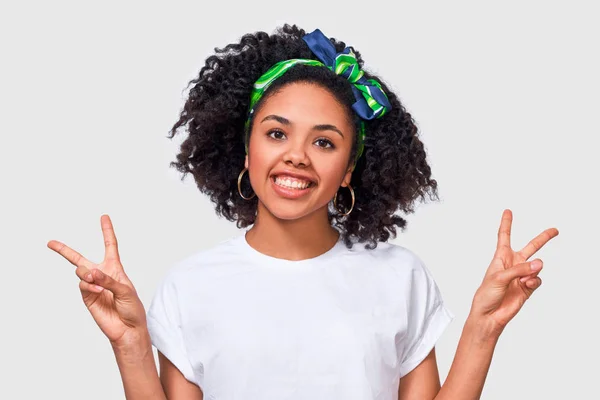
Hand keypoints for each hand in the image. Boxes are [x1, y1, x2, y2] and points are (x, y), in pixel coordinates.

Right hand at [48, 215, 146, 347]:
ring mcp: (92, 286)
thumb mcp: (126, 290)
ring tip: (97, 282)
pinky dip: (89, 286)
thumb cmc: (132, 308)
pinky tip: (99, 291)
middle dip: (64, 250)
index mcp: (115, 268)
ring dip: (88, 274)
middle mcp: (101, 275)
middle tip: (50, 243)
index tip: (104, 217)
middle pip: (80, 259)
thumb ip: (108, 279)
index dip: (107, 231)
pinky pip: (82, 285)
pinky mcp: (87, 297)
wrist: (127, 328)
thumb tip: (90, 272)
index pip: (110, 246)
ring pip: (81, 271)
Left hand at [470, 209, 558, 335]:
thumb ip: (519, 269)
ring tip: (524, 278)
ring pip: (537, 265)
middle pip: (530, 247)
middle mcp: (513, 264)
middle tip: (555, 230)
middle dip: (543, 238)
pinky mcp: (528, 287)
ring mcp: (522, 275)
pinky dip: (534, 281)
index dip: (506, 223)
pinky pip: (538, 279)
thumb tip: (539, 264)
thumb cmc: (486, 295)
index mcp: (501, 257)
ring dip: (532, 270)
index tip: (508, 211)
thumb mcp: (498, 277)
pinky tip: (527, 284)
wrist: (490, 315)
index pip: (504, 236)